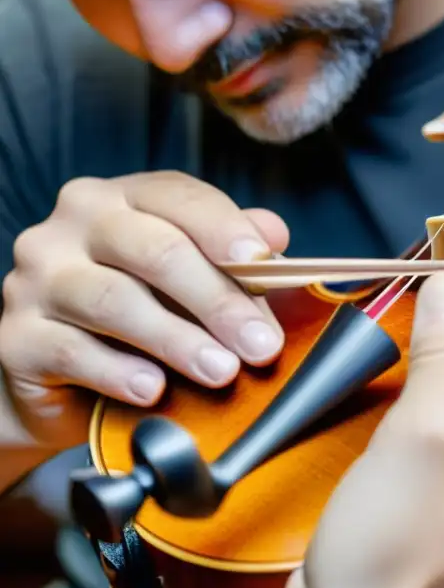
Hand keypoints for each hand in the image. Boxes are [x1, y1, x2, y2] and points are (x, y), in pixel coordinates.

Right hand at [0, 171, 287, 435]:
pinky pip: (72, 351)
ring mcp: (37, 278)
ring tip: (222, 371)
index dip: (225, 228)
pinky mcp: (15, 336)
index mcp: (123, 198)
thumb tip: (274, 233)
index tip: (265, 264)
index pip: (179, 197)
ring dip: (178, 340)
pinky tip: (154, 390)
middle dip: (218, 300)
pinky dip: (120, 373)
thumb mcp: (193, 283)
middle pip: (155, 251)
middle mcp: (73, 226)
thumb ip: (232, 255)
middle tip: (261, 345)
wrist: (65, 385)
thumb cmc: (143, 320)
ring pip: (115, 300)